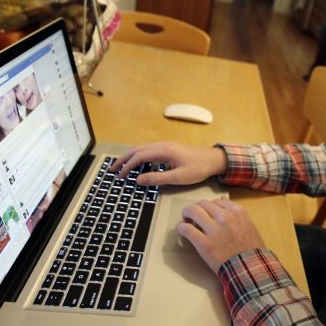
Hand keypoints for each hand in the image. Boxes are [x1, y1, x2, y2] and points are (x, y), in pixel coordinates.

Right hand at [111, 141, 227, 186]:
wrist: (213, 159)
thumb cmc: (198, 168)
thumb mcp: (178, 177)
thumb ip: (158, 178)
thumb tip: (138, 180)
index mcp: (163, 150)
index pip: (139, 157)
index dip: (127, 166)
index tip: (119, 176)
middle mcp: (161, 145)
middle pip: (137, 150)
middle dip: (123, 159)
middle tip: (112, 169)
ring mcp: (165, 145)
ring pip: (141, 148)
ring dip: (130, 157)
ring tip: (120, 166)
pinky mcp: (168, 148)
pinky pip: (148, 150)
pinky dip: (138, 156)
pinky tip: (137, 164)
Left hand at [177, 197, 264, 272]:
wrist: (249, 269)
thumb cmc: (251, 249)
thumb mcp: (248, 225)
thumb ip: (235, 213)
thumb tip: (222, 199)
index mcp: (237, 211)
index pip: (217, 201)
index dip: (210, 207)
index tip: (207, 213)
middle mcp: (225, 217)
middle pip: (203, 204)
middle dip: (197, 208)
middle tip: (194, 216)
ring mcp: (214, 229)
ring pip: (193, 211)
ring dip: (187, 213)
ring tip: (186, 220)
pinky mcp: (204, 243)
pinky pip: (186, 229)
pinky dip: (181, 227)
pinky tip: (181, 229)